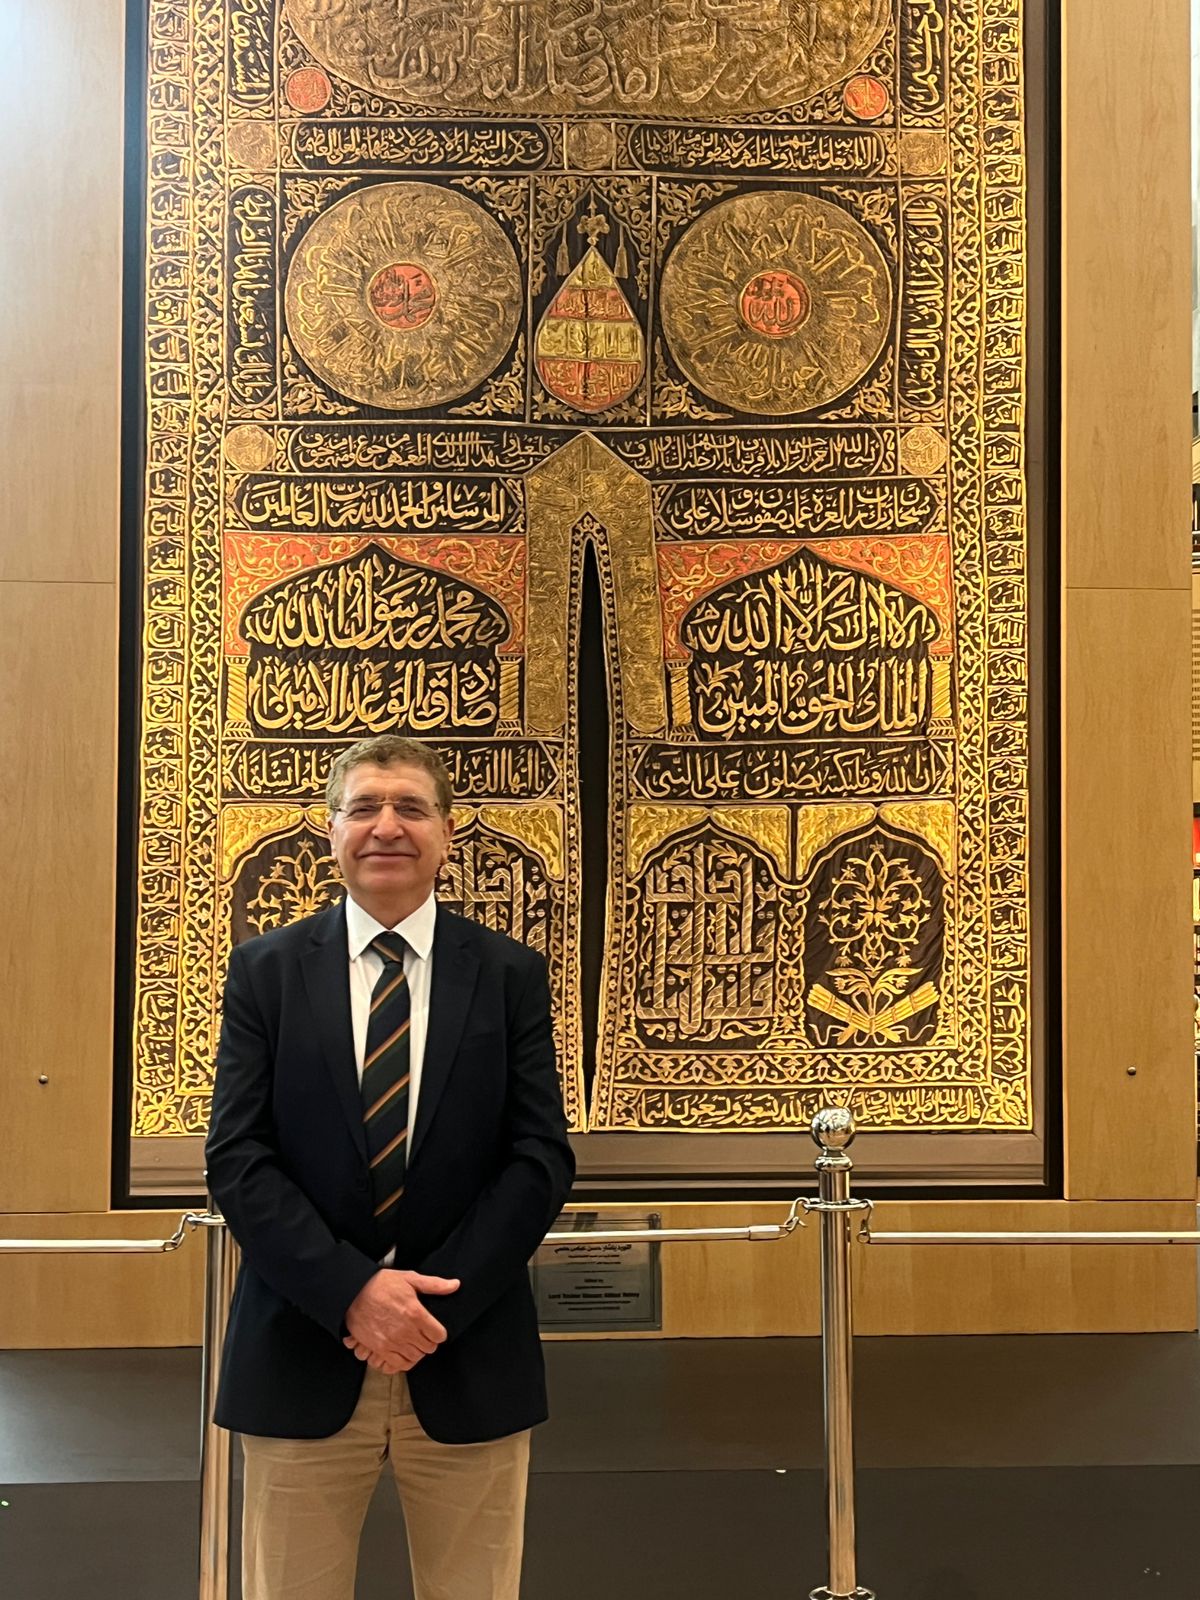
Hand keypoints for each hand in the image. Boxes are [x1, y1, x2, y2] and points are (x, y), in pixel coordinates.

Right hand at [344, 1269, 459, 1369]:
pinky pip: (398, 1365)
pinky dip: (403, 1361)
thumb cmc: (380, 1284)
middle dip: (428, 1341)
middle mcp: (405, 1331)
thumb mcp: (409, 1278)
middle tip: (423, 1334)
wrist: (352, 1293)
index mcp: (416, 1313)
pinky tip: (402, 1351)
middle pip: (428, 1348)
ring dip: (416, 1352)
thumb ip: (434, 1284)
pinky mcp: (379, 1349)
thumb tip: (455, 1285)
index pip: (439, 1335)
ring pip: (415, 1358)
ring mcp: (392, 1342)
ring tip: (412, 1342)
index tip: (434, 1328)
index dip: (439, 1332)